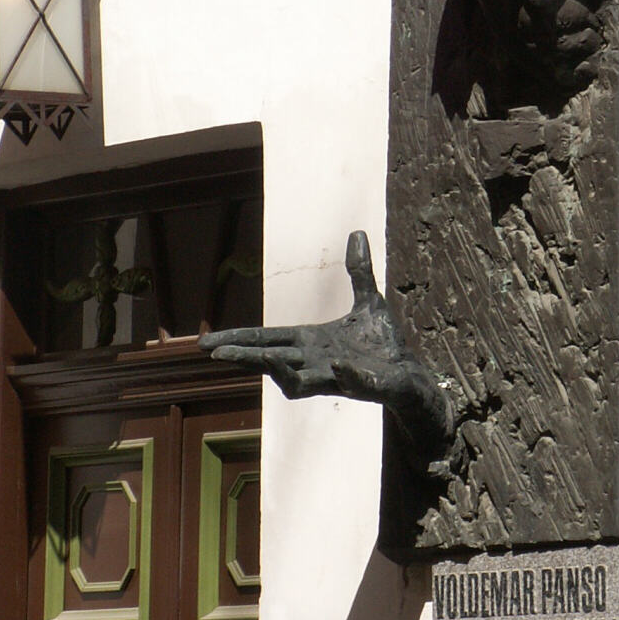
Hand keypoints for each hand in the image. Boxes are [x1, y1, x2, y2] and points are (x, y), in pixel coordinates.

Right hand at [199, 231, 452, 442]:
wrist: (410, 375)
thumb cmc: (383, 344)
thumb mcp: (369, 300)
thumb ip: (358, 271)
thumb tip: (356, 233)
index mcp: (311, 341)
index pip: (267, 339)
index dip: (239, 338)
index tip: (208, 343)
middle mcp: (316, 362)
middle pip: (272, 359)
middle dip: (245, 355)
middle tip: (216, 353)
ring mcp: (337, 377)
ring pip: (300, 381)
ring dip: (283, 371)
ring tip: (266, 359)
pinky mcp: (364, 386)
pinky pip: (350, 382)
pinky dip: (345, 374)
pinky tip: (338, 365)